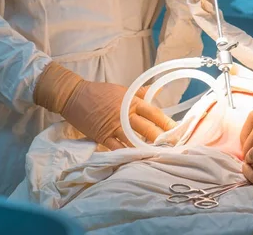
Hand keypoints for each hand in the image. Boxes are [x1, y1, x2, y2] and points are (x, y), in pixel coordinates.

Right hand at [34, 62, 175, 149]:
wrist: (74, 96)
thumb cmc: (99, 92)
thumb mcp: (122, 89)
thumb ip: (140, 92)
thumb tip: (157, 90)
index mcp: (131, 101)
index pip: (154, 113)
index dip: (167, 122)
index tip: (178, 130)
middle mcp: (125, 114)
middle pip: (147, 128)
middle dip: (162, 138)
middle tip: (175, 147)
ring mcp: (114, 126)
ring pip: (134, 140)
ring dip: (147, 149)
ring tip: (160, 156)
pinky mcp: (102, 136)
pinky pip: (116, 147)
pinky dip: (126, 154)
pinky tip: (136, 161)